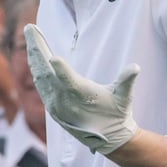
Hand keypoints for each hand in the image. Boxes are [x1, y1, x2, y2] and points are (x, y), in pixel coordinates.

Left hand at [23, 24, 138, 154]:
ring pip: (39, 75)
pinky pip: (40, 83)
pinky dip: (35, 66)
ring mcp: (54, 103)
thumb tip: (135, 68)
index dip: (62, 70)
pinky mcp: (51, 105)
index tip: (53, 57)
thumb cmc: (117, 114)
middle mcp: (64, 101)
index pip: (70, 82)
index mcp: (82, 96)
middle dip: (37, 47)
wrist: (107, 138)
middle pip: (46, 72)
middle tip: (30, 28)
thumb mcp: (125, 98)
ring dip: (34, 54)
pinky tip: (33, 55)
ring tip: (31, 34)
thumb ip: (127, 82)